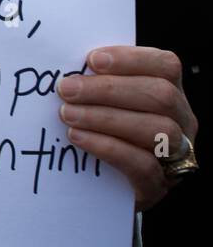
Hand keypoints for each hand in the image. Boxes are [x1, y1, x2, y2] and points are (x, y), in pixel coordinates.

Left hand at [57, 46, 196, 211]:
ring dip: (106, 117)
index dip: (132, 59)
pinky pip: (143, 165)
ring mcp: (174, 157)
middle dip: (109, 89)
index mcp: (171, 93)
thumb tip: (65, 63)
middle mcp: (181, 122)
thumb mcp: (104, 103)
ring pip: (157, 129)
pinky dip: (107, 147)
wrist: (97, 187)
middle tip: (67, 89)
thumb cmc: (98, 131)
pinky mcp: (156, 187)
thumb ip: (96, 82)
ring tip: (67, 114)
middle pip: (160, 96)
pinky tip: (77, 137)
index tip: (92, 60)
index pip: (166, 65)